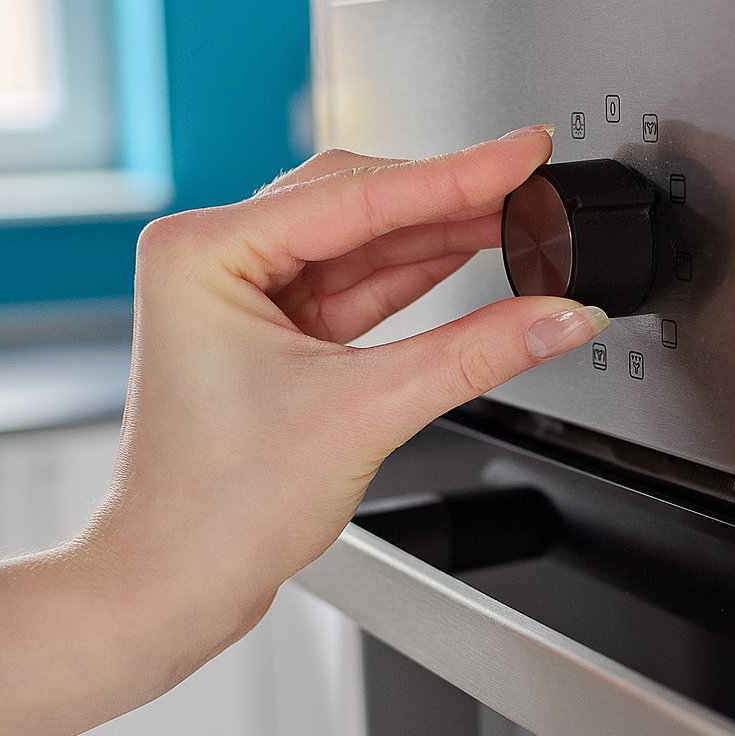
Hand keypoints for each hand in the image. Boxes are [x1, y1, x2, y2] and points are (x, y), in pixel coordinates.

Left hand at [77, 125, 605, 673]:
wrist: (175, 583)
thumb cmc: (216, 510)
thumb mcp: (364, 413)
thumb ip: (475, 354)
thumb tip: (559, 316)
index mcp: (204, 252)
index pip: (357, 196)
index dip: (456, 174)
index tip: (521, 152)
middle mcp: (211, 258)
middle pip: (357, 202)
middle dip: (449, 198)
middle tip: (530, 184)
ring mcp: (237, 293)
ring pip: (359, 241)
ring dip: (437, 235)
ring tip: (517, 221)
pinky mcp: (266, 330)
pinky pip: (352, 283)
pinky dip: (411, 277)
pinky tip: (468, 258)